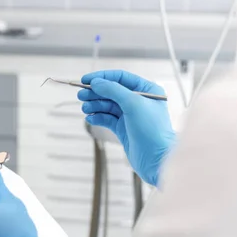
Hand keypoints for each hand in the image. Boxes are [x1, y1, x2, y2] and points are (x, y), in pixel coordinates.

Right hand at [78, 70, 175, 185]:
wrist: (156, 160)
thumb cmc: (152, 130)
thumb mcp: (133, 104)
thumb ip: (113, 90)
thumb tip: (96, 82)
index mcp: (147, 90)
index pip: (121, 77)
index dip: (102, 77)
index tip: (85, 79)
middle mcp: (139, 101)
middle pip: (112, 91)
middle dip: (96, 92)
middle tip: (81, 95)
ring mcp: (130, 116)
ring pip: (108, 105)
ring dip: (95, 105)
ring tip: (85, 108)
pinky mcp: (123, 129)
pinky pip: (107, 119)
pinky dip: (98, 117)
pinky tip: (90, 118)